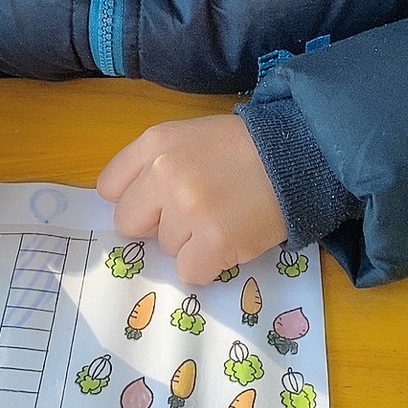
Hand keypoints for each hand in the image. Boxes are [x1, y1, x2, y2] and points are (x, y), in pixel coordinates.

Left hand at [97, 116, 286, 284]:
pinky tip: (230, 239)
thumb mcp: (190, 136)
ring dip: (190, 241)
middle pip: (130, 222)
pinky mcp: (214, 241)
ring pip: (165, 248)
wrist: (298, 155)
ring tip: (223, 216)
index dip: (134, 199)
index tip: (157, 202)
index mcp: (154, 143)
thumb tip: (135, 208)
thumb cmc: (243, 148)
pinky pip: (189, 271)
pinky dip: (209, 264)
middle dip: (157, 224)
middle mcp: (164, 173)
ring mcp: (188, 208)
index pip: (109, 188)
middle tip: (194, 213)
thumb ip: (154, 163)